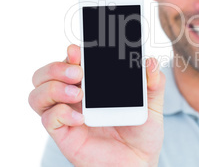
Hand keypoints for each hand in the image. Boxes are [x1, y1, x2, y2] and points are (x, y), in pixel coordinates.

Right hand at [28, 44, 164, 166]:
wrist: (140, 161)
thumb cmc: (142, 131)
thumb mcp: (153, 104)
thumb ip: (154, 82)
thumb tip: (151, 62)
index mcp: (93, 83)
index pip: (72, 61)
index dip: (71, 52)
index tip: (78, 49)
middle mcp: (75, 95)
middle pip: (46, 73)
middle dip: (56, 67)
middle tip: (78, 72)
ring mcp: (67, 114)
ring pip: (38, 94)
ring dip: (53, 88)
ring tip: (78, 93)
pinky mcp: (64, 134)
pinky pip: (48, 119)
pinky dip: (60, 113)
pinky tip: (80, 118)